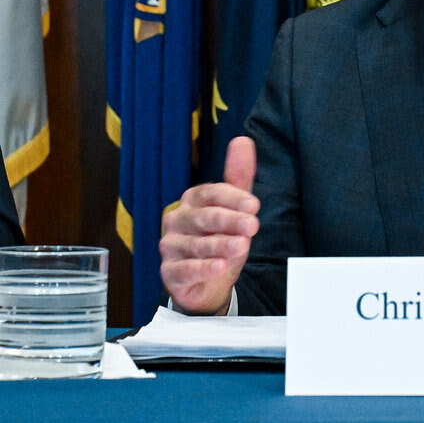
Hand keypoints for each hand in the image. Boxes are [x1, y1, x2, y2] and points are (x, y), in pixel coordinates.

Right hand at [159, 136, 259, 314]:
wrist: (208, 281)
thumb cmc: (221, 237)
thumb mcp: (234, 207)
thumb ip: (238, 176)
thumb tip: (242, 140)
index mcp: (193, 199)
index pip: (211, 193)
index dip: (233, 198)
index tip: (255, 206)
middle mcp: (177, 219)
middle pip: (204, 217)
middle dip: (230, 221)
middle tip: (253, 226)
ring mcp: (170, 246)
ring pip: (196, 244)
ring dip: (219, 245)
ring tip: (241, 246)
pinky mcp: (168, 272)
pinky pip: (184, 270)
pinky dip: (202, 269)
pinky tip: (219, 267)